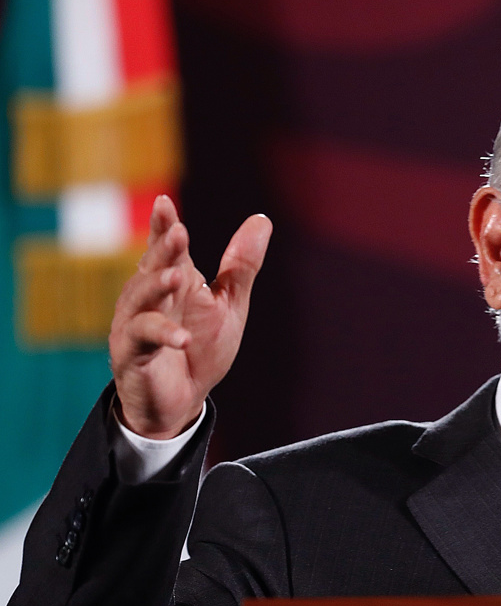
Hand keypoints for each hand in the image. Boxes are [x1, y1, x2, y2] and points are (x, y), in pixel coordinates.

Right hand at [109, 196, 271, 438]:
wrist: (182, 401)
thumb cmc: (201, 349)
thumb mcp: (228, 305)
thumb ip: (240, 266)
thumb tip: (262, 219)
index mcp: (173, 283)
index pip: (166, 249)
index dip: (162, 227)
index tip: (164, 203)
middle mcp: (148, 299)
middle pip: (152, 268)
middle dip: (163, 250)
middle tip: (178, 232)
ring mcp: (135, 325)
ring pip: (140, 300)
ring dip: (157, 286)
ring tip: (178, 277)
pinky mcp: (132, 354)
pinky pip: (143, 339)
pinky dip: (164, 336)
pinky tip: (183, 338)